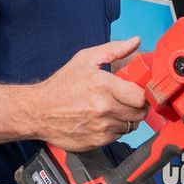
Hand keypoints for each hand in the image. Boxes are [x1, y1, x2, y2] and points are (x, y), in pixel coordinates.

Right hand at [28, 37, 148, 149]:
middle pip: (140, 114)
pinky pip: (118, 136)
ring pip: (130, 125)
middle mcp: (105, 109)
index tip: (139, 91)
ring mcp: (101, 128)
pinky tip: (102, 120)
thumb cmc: (62, 85)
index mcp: (104, 86)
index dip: (144, 95)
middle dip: (137, 106)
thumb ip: (114, 50)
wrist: (38, 111)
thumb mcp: (85, 59)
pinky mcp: (97, 142)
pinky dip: (114, 129)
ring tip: (112, 109)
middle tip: (128, 100)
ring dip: (126, 118)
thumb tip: (135, 41)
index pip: (141, 97)